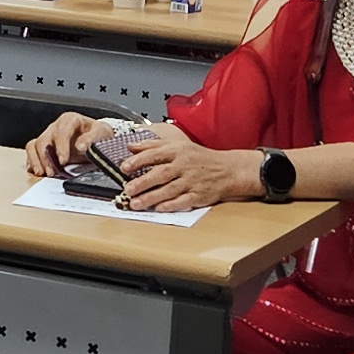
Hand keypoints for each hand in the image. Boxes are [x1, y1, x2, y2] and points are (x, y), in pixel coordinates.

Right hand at [22, 111, 105, 177]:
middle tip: (52, 172)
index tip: (63, 160)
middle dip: (46, 157)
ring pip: (34, 145)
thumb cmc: (99, 135)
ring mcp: (49, 137)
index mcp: (70, 120)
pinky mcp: (45, 148)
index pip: (61, 131)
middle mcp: (56, 127)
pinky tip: (38, 171)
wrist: (98, 140)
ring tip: (43, 173)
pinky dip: (32, 162)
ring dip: (37, 161)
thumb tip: (81, 146)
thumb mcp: (102, 133)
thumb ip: (92, 138)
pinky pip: (32, 152)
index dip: (60, 146)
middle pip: (44, 139)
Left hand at [113, 124, 262, 210]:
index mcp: (178, 151)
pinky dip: (171, 205)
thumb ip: (153, 145)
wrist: (228, 169)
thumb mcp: (178, 145)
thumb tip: (130, 146)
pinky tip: (158, 209)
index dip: (138, 160)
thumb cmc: (200, 158)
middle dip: (142, 182)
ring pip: (169, 190)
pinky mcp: (199, 195)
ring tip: (136, 203)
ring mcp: (192, 181)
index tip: (124, 167)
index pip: (155, 154)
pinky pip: (184, 201)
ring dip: (151, 197)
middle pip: (161, 174)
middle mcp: (184, 166)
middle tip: (127, 189)